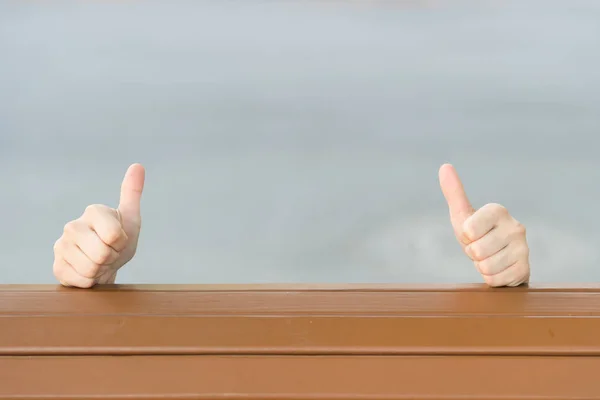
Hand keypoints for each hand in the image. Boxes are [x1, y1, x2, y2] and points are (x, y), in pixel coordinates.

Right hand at [53, 163, 144, 287]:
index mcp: (93, 211)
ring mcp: (61, 246)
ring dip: (101, 270)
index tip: (119, 240)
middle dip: (112, 258)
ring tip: (99, 262)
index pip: (114, 235)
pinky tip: (87, 271)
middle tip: (109, 254)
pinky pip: (81, 281)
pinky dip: (90, 281)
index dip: (122, 243)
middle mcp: (72, 225)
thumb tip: (138, 165)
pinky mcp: (57, 267)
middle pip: (103, 253)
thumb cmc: (120, 241)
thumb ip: (132, 193)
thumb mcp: (131, 219)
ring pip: (91, 268)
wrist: (105, 266)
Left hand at [439, 163, 529, 286]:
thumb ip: (454, 192)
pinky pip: (494, 280)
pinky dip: (490, 278)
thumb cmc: (477, 233)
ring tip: (488, 257)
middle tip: (480, 248)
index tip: (472, 233)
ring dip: (481, 266)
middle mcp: (516, 227)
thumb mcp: (462, 214)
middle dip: (472, 253)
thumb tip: (444, 166)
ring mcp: (524, 249)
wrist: (500, 258)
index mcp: (498, 211)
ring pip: (486, 266)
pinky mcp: (525, 269)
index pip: (469, 229)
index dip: (465, 236)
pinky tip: (497, 268)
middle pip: (476, 250)